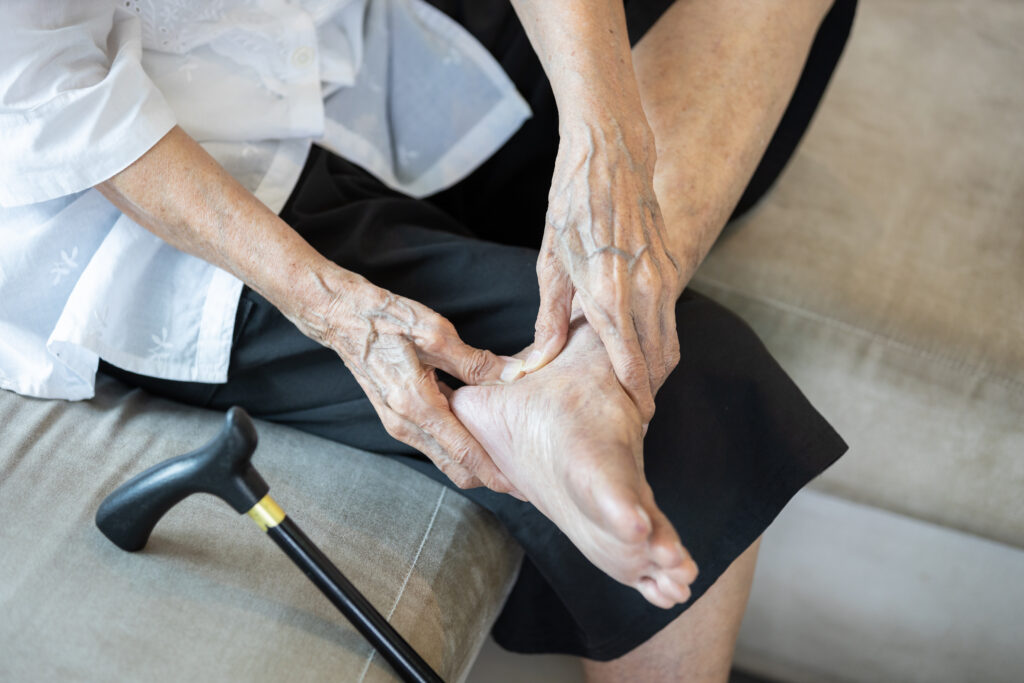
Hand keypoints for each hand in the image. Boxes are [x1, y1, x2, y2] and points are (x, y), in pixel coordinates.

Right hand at [297, 270, 524, 495]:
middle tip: (521, 479)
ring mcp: (398, 422)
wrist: (342, 317)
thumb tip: (512, 374)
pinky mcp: (397, 416)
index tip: (518, 484)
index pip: (461, 451)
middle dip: (487, 477)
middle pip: (453, 466)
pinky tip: (480, 433)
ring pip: (443, 457)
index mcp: (415, 404)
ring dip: (473, 462)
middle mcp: (404, 422)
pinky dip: (457, 446)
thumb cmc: (384, 319)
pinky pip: (432, 442)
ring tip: (506, 457)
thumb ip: (474, 361)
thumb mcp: (434, 332)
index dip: (492, 471)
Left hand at [528, 121, 680, 421]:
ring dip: (657, 367)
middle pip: (660, 360)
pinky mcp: (672, 262)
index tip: (630, 419)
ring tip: (636, 387)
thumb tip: (538, 363)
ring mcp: (664, 274)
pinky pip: (672, 314)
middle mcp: (645, 288)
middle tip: (632, 412)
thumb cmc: (570, 201)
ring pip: (671, 339)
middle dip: (649, 390)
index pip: (631, 365)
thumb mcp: (550, 262)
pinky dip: (661, 337)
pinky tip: (641, 346)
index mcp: (608, 293)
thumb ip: (550, 319)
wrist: (609, 149)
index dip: (634, 397)